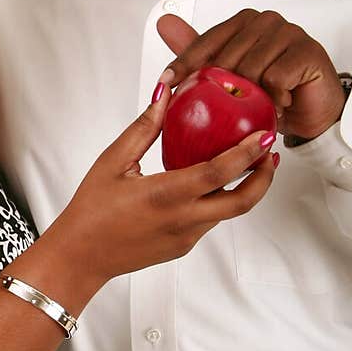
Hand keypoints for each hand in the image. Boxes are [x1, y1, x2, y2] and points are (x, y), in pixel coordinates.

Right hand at [54, 82, 276, 290]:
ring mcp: (186, 237)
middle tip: (270, 153)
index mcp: (167, 196)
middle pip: (243, 202)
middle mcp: (183, 220)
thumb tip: (165, 93)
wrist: (80, 257)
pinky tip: (209, 182)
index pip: (220, 172)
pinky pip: (209, 220)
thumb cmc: (91, 209)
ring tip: (246, 162)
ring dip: (242, 188)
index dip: (248, 152)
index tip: (265, 135)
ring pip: (227, 211)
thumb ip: (145, 127)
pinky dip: (218, 199)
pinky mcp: (183, 247)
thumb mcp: (114, 161)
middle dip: (264, 177)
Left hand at [157, 10, 345, 142]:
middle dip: (223, 90)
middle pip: (228, 58)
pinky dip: (274, 98)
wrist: (312, 112)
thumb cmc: (273, 93)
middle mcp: (265, 21)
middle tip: (229, 111)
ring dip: (252, 98)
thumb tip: (164, 23)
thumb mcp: (229, 77)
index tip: (167, 82)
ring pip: (251, 69)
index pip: (206, 41)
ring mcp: (288, 32)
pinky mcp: (307, 49)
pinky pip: (276, 78)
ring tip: (259, 109)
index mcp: (243, 22)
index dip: (185, 64)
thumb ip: (199, 53)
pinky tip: (279, 104)